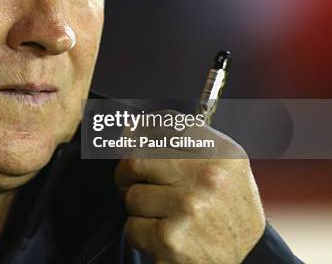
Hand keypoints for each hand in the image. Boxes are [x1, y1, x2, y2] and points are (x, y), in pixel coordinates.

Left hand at [115, 112, 265, 262]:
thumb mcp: (224, 166)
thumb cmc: (230, 212)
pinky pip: (132, 227)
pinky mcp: (170, 238)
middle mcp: (207, 178)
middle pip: (136, 160)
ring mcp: (188, 208)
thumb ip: (184, 141)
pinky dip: (142, 234)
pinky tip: (165, 235)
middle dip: (128, 175)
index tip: (129, 140)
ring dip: (140, 209)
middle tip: (136, 184)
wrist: (250, 260)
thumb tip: (130, 129)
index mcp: (222, 154)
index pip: (163, 126)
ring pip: (132, 197)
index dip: (138, 133)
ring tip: (164, 215)